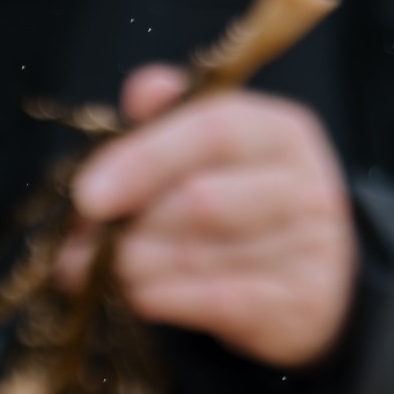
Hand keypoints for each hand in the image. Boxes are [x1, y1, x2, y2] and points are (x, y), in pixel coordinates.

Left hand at [60, 64, 357, 367]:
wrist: (303, 279)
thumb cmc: (233, 200)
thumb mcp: (202, 152)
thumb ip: (167, 119)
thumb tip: (142, 91)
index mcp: (278, 130)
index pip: (211, 130)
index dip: (141, 161)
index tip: (86, 196)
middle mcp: (305, 183)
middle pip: (201, 200)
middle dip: (129, 226)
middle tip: (81, 244)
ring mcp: (312, 246)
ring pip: (200, 255)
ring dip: (134, 266)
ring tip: (98, 271)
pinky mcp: (304, 302)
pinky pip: (217, 300)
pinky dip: (164, 298)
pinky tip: (136, 295)